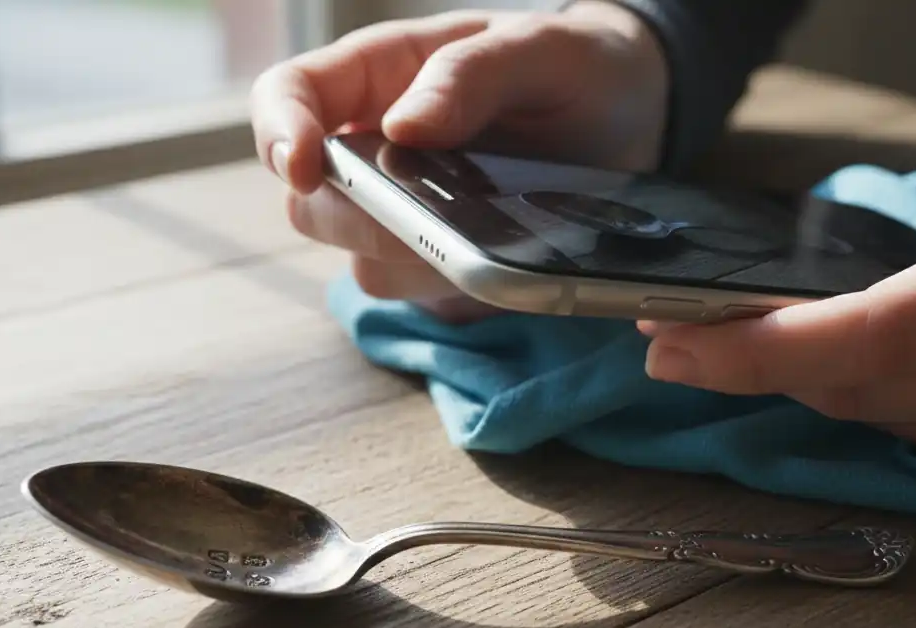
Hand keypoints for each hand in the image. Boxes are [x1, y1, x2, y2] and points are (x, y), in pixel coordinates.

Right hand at [250, 3, 668, 321]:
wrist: (636, 117)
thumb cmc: (578, 63)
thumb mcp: (540, 48)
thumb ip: (469, 75)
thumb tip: (401, 127)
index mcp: (381, 74)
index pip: (288, 97)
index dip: (279, 135)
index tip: (305, 169)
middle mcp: (376, 147)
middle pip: (311, 201)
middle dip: (356, 218)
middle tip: (425, 216)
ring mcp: (405, 210)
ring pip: (361, 259)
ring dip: (411, 260)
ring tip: (486, 233)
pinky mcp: (441, 259)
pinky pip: (420, 290)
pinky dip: (452, 285)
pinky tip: (501, 260)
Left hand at [640, 169, 915, 498]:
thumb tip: (813, 334)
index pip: (869, 335)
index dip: (758, 349)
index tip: (671, 342)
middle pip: (860, 391)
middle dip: (759, 371)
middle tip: (681, 345)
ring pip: (891, 424)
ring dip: (822, 388)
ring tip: (765, 349)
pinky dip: (897, 414)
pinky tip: (882, 383)